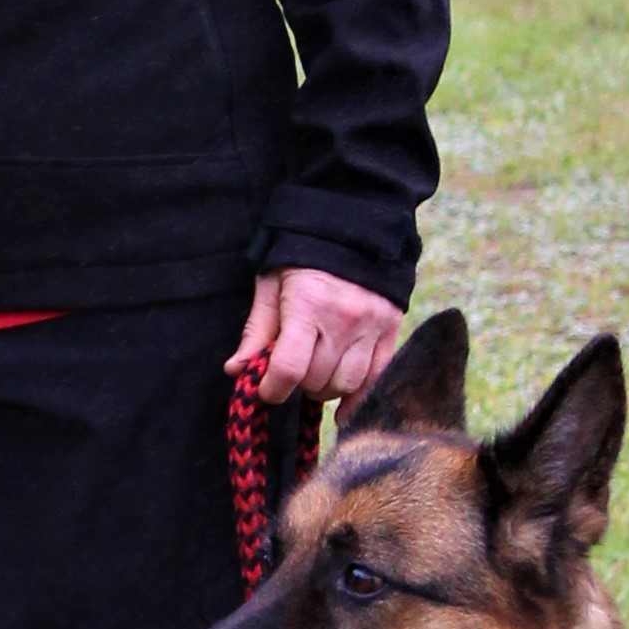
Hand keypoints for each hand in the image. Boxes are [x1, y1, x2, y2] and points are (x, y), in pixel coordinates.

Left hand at [227, 269, 405, 406]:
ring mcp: (372, 326)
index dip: (271, 389)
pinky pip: (376, 378)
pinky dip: (358, 396)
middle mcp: (344, 319)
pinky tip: (343, 404)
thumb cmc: (302, 255)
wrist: (353, 224)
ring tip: (315, 374)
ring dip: (326, 389)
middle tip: (291, 371)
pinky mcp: (391, 329)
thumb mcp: (271, 284)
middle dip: (298, 385)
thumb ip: (257, 330)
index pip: (288, 369)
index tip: (265, 390)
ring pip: (347, 384)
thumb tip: (237, 370)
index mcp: (308, 305)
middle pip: (317, 381)